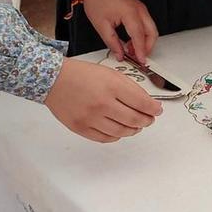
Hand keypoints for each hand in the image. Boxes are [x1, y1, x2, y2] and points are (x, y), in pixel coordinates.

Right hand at [45, 59, 162, 142]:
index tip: (157, 110)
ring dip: (133, 130)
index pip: (142, 103)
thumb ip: (130, 88)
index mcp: (112, 86)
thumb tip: (148, 103)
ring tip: (136, 126)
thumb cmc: (82, 74)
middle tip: (149, 119)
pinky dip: (117, 136)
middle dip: (146, 120)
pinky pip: (105, 138)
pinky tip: (120, 130)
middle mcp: (102, 103)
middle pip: (134, 120)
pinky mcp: (81, 128)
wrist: (53, 80)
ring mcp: (90, 117)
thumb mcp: (110, 73)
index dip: (153, 109)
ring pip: (122, 132)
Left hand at [82, 0, 157, 65]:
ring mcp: (141, 8)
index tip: (141, 60)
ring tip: (131, 49)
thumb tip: (120, 54)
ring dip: (145, 42)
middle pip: (152, 33)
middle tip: (137, 56)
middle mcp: (139, 10)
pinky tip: (132, 41)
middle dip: (147, 47)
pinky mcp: (139, 9)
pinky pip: (147, 24)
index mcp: (130, 13)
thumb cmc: (98, 1)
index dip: (141, 51)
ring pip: (151, 29)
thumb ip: (112, 43)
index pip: (139, 36)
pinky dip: (143, 35)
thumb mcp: (101, 26)